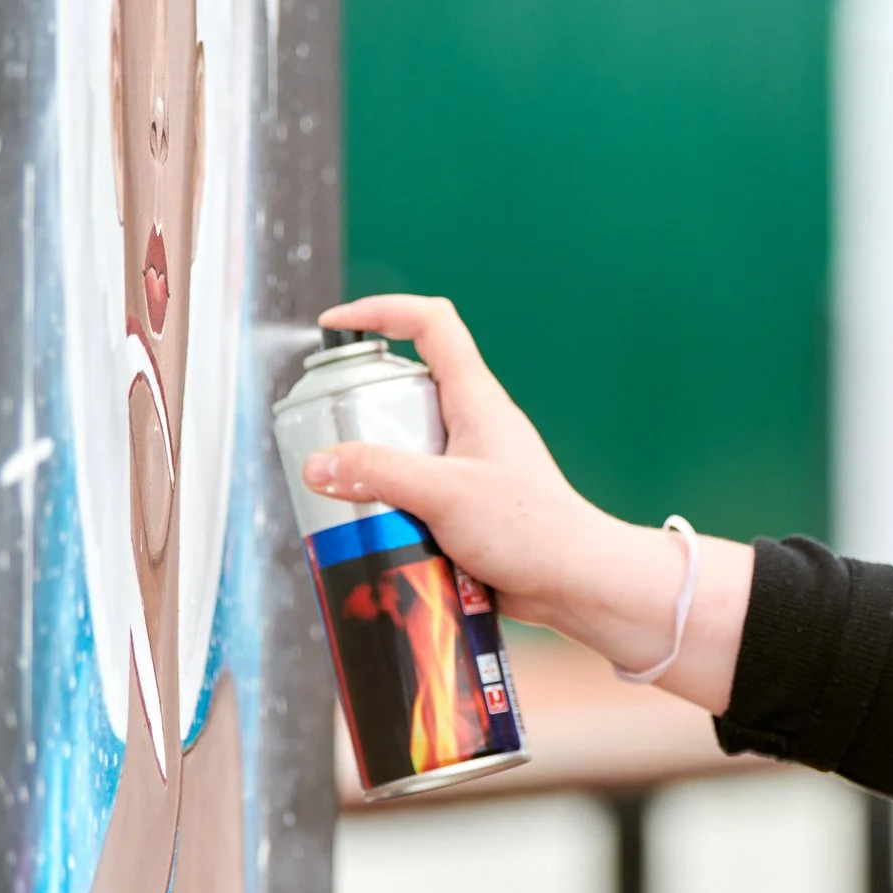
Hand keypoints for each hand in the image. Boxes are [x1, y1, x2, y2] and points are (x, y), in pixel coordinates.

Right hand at [300, 295, 611, 627]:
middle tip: (329, 436)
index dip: (382, 311)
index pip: (432, 325)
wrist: (573, 580)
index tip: (336, 324)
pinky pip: (415, 488)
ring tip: (347, 496)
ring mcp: (470, 462)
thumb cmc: (531, 529)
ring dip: (371, 466)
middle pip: (405, 388)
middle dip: (360, 407)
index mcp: (476, 399)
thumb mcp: (444, 493)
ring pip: (404, 445)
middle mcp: (472, 423)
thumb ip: (379, 473)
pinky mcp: (465, 501)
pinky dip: (388, 503)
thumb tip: (319, 463)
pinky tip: (374, 531)